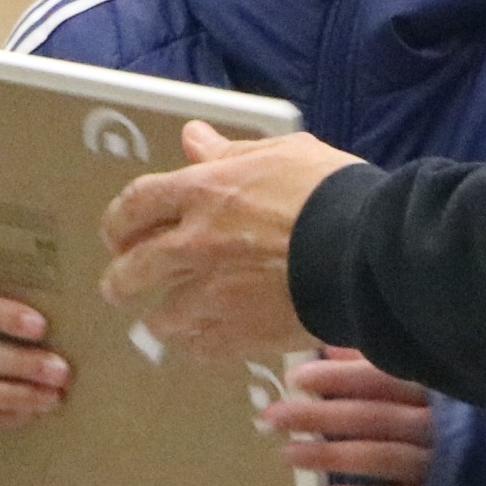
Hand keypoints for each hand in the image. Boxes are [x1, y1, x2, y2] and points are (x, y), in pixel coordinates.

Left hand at [98, 125, 366, 358]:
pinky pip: (199, 348)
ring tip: (162, 321)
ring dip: (158, 318)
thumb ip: (229, 153)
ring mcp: (214, 295)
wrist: (368, 253)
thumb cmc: (333, 194)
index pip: (135, 204)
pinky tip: (199, 342)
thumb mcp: (282, 153)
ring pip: (161, 317)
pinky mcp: (239, 335)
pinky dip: (194, 345)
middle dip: (120, 280)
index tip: (117, 234)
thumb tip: (193, 137)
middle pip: (132, 269)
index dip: (119, 221)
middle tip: (119, 286)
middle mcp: (195, 244)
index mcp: (202, 192)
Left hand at [261, 348, 437, 485]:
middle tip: (273, 417)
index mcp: (433, 387)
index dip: (339, 377)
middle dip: (321, 416)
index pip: (381, 378)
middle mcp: (437, 424)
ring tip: (288, 454)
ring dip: (332, 456)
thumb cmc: (456, 414)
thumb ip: (377, 364)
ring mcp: (440, 463)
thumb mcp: (426, 381)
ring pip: (382, 458)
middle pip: (373, 417)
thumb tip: (327, 348)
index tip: (297, 377)